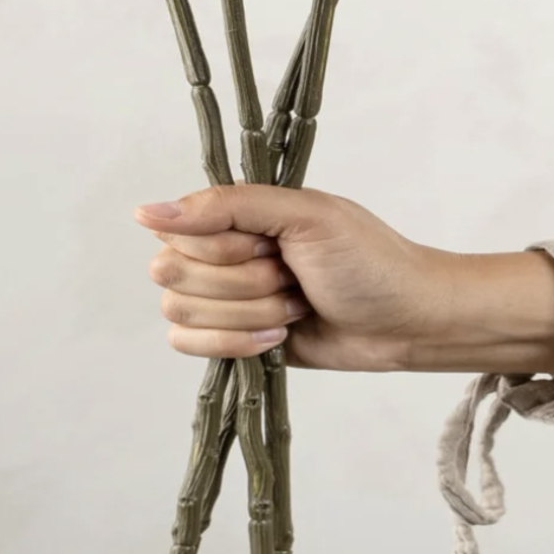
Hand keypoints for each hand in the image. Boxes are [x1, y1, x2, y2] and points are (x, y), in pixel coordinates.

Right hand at [134, 185, 553, 376]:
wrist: (407, 321)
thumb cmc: (369, 260)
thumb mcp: (304, 215)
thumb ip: (226, 207)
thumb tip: (147, 212)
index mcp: (236, 212)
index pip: (178, 231)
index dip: (222, 249)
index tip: (269, 248)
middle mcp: (222, 251)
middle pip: (175, 276)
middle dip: (242, 285)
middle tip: (291, 277)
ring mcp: (224, 297)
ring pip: (182, 313)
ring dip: (246, 315)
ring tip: (293, 306)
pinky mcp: (230, 339)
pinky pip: (187, 346)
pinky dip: (233, 345)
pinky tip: (277, 337)